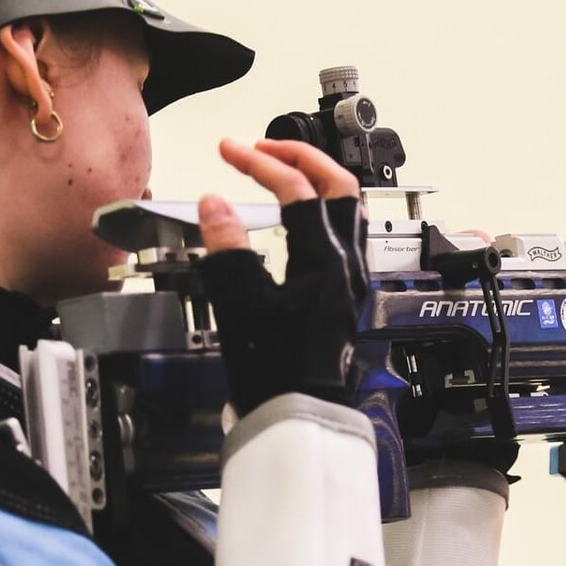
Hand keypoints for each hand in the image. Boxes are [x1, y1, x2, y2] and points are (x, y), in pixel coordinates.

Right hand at [195, 138, 366, 414]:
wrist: (300, 417)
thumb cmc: (277, 372)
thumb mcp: (240, 306)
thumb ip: (227, 249)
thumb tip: (215, 205)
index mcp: (325, 262)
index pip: (297, 191)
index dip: (261, 164)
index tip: (230, 151)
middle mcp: (347, 266)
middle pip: (338, 187)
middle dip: (300, 157)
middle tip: (262, 148)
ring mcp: (350, 281)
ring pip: (346, 210)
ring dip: (315, 181)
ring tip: (281, 171)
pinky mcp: (344, 295)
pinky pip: (342, 235)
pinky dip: (319, 211)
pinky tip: (297, 218)